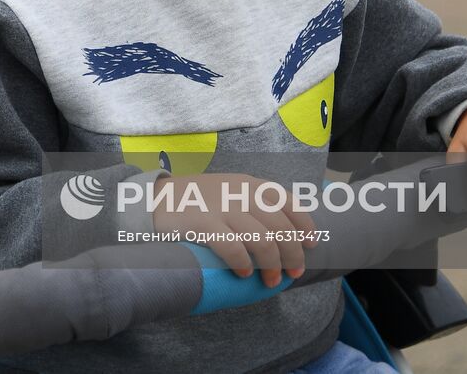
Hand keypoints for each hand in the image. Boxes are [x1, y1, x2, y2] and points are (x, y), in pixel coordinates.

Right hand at [152, 173, 319, 287]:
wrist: (156, 199)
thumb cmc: (197, 201)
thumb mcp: (229, 190)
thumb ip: (254, 203)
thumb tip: (286, 234)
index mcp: (249, 184)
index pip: (289, 203)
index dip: (305, 226)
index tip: (310, 245)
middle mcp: (240, 193)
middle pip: (280, 228)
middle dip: (292, 254)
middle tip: (292, 273)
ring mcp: (222, 208)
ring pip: (263, 241)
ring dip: (271, 265)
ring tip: (270, 280)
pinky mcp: (203, 224)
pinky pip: (233, 248)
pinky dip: (244, 264)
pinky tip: (244, 274)